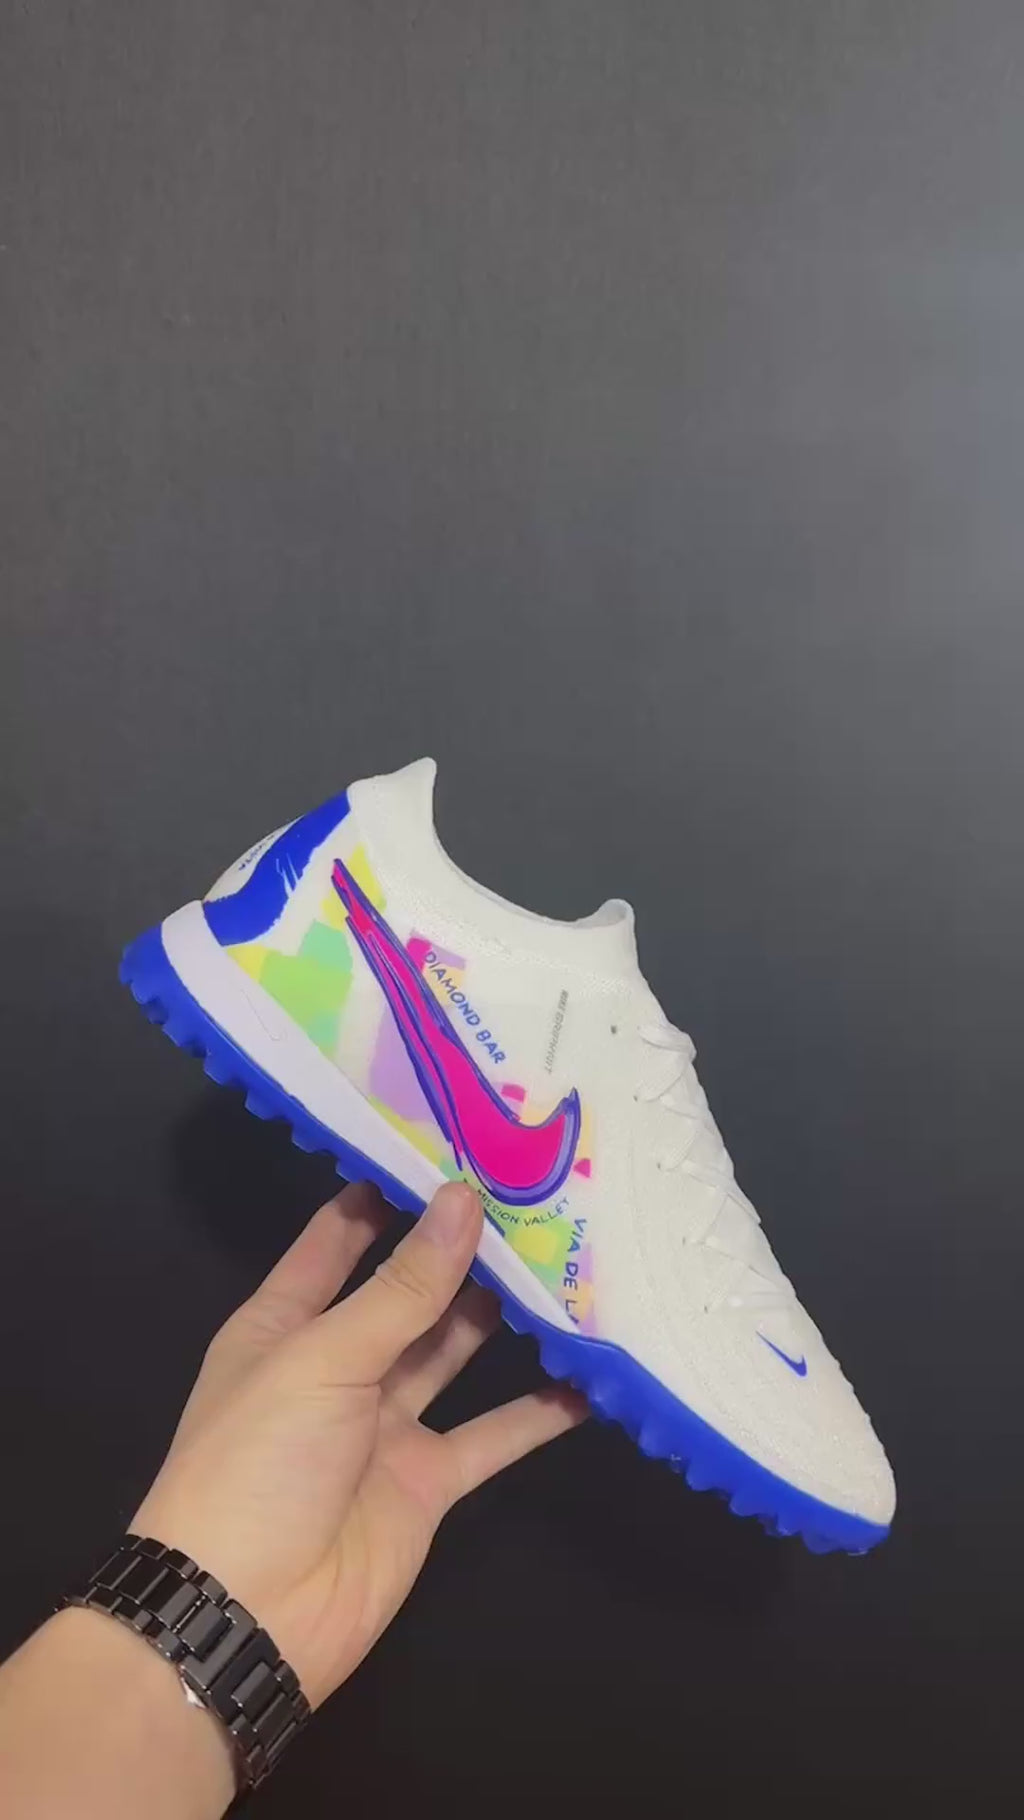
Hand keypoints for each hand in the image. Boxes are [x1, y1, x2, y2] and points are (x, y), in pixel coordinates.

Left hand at [134, 1180, 583, 1708]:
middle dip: (457, 1247)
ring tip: (565, 1257)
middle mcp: (336, 1364)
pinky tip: (589, 1378)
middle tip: (531, 1192)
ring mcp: (383, 1426)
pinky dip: (537, 1412)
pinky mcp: (426, 1483)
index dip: (386, 1192)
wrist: (248, 1612)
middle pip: (404, 1291)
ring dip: (499, 1314)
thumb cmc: (258, 1462)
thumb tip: (462, 1199)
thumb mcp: (324, 1358)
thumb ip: (403, 1287)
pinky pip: (490, 1436)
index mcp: (284, 1323)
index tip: (451, 1141)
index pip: (337, 1239)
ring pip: (451, 1353)